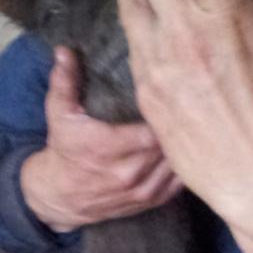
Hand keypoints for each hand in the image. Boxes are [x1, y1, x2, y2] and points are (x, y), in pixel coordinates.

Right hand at [20, 46, 181, 232]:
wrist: (60, 197)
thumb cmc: (63, 151)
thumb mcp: (59, 114)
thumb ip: (64, 81)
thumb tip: (64, 50)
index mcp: (106, 148)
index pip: (151, 129)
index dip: (165, 111)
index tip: (172, 94)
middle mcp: (126, 173)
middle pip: (168, 145)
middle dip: (179, 125)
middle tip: (191, 102)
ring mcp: (141, 191)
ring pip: (177, 164)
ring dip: (184, 145)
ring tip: (193, 122)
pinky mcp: (150, 202)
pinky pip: (178, 183)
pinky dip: (184, 166)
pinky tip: (189, 147)